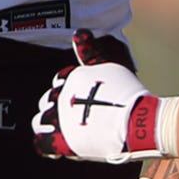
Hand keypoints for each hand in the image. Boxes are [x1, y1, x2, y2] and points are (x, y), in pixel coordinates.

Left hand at [33, 35, 171, 161]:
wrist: (138, 122)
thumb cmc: (129, 94)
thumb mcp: (110, 66)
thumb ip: (91, 51)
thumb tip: (79, 32)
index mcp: (70, 77)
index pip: (59, 82)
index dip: (68, 91)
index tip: (83, 99)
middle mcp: (60, 95)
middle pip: (48, 100)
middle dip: (58, 108)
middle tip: (77, 117)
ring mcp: (58, 118)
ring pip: (40, 121)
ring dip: (50, 126)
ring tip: (67, 131)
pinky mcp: (60, 140)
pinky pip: (40, 143)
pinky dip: (46, 144)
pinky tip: (57, 146)